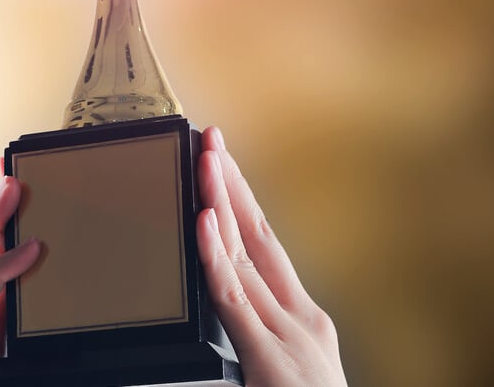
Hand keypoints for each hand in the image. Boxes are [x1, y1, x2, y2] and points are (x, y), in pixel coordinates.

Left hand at [196, 127, 346, 386]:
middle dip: (229, 183)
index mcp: (300, 322)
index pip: (264, 247)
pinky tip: (202, 221)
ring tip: (201, 158)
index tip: (221, 161)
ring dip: (218, 202)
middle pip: (255, 238)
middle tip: (206, 137)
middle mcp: (298, 320)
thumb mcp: (279, 371)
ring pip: (242, 257)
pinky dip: (214, 257)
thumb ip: (252, 335)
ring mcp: (288, 338)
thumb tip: (218, 294)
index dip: (241, 201)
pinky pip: (232, 301)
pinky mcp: (269, 360)